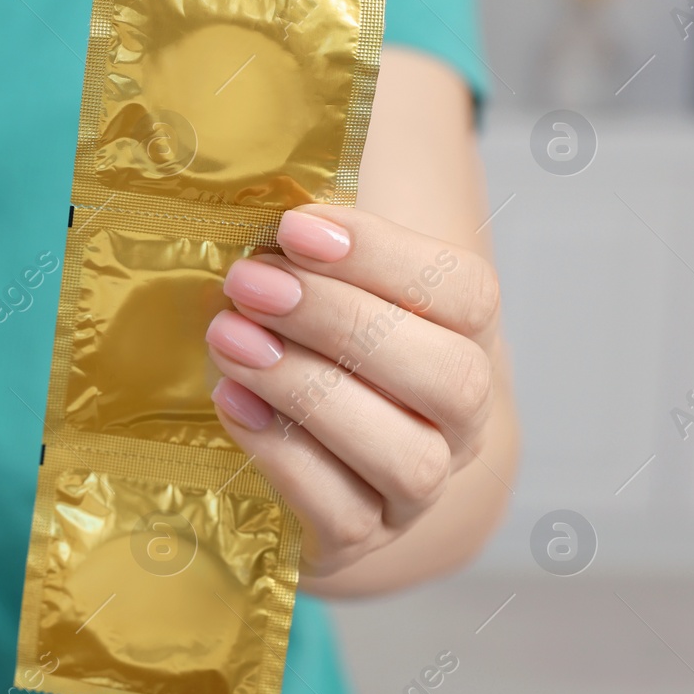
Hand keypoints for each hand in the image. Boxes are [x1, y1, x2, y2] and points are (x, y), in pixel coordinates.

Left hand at [206, 205, 499, 576]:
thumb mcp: (315, 285)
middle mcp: (459, 420)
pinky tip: (232, 403)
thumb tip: (254, 157)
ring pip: (405, 454)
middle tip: (250, 284)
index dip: (384, 256)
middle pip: (446, 375)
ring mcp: (417, 490)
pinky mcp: (359, 537)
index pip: (463, 294)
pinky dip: (284, 454)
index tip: (296, 227)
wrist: (315, 474)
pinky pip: (341, 511)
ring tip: (230, 341)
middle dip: (341, 322)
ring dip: (311, 390)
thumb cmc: (308, 352)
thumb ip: (307, 237)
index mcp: (463, 339)